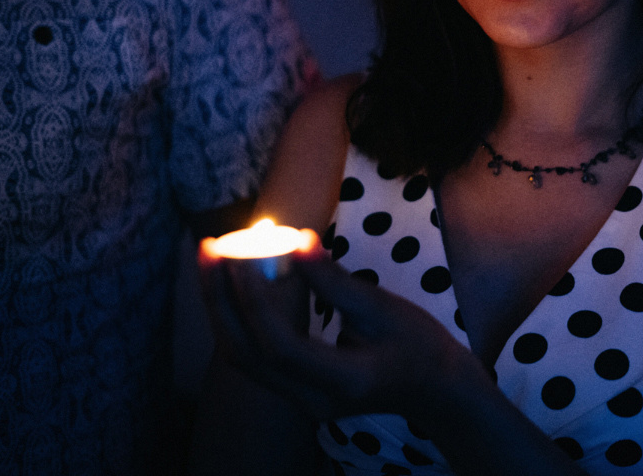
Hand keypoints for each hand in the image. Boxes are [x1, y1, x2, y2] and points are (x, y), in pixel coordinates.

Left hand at [198, 233, 482, 423]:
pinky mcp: (296, 392)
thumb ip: (335, 281)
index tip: (241, 253)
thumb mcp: (385, 308)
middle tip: (208, 248)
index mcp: (344, 382)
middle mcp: (314, 400)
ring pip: (243, 358)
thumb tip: (297, 240)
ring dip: (223, 308)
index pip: (280, 346)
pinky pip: (255, 357)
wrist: (434, 389)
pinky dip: (240, 318)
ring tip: (213, 260)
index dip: (255, 299)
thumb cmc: (420, 345)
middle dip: (220, 299)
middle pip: (247, 355)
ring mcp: (302, 402)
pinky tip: (235, 283)